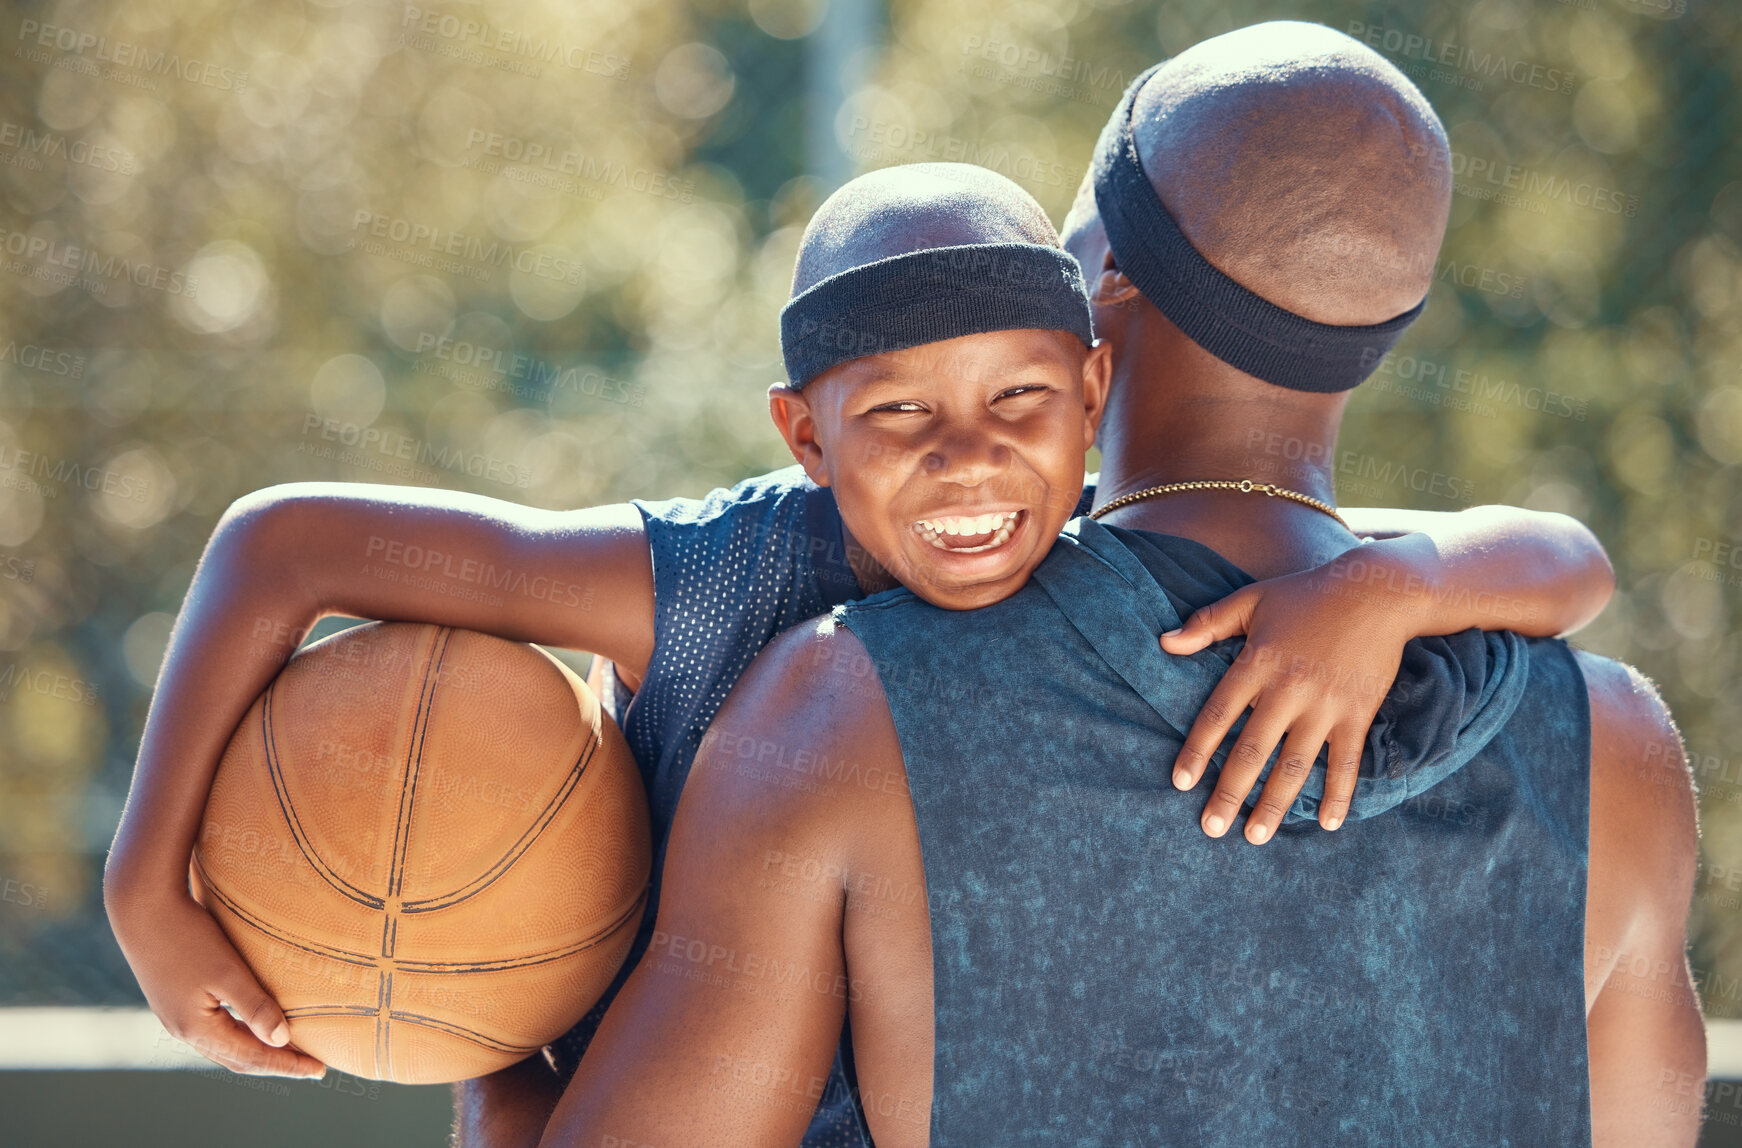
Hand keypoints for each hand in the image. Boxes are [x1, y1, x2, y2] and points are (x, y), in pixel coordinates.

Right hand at [108, 886, 326, 1077]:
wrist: (141, 908)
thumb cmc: (187, 937)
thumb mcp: (227, 972)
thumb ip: (255, 1007)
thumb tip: (281, 1040)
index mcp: (196, 1029)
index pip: (252, 1058)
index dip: (287, 1064)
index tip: (319, 1069)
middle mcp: (183, 1030)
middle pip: (237, 1059)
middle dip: (275, 1063)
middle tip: (310, 1065)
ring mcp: (175, 1016)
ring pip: (224, 1045)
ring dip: (257, 1050)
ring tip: (288, 1049)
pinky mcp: (174, 1000)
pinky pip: (214, 1030)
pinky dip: (240, 1034)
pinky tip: (253, 1024)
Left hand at [1159, 561, 1417, 842]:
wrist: (1378, 591)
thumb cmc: (1307, 595)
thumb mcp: (1251, 600)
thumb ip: (1207, 624)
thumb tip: (1164, 643)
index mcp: (1257, 663)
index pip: (1218, 715)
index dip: (1197, 750)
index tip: (1180, 782)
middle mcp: (1288, 690)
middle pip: (1252, 750)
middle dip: (1230, 793)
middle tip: (1212, 828)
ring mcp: (1325, 705)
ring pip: (1295, 765)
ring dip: (1275, 804)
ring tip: (1255, 836)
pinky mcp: (1358, 713)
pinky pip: (1346, 761)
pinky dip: (1339, 793)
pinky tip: (1327, 823)